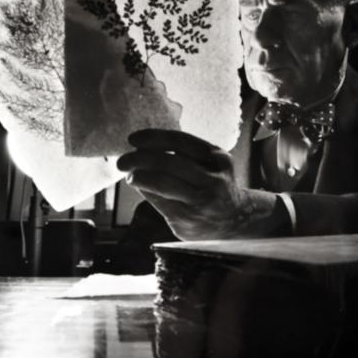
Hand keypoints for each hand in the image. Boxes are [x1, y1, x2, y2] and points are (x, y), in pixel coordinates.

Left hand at [117, 129, 277, 240]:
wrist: (235, 220)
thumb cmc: (213, 185)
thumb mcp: (210, 164)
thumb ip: (184, 154)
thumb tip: (142, 149)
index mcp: (217, 158)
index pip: (180, 141)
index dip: (153, 137)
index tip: (133, 139)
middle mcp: (213, 179)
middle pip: (169, 162)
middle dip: (139, 159)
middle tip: (123, 161)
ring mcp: (201, 201)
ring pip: (162, 183)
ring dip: (139, 177)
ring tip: (131, 176)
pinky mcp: (188, 219)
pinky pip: (159, 202)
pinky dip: (145, 192)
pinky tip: (141, 187)